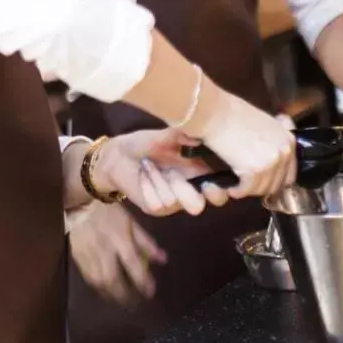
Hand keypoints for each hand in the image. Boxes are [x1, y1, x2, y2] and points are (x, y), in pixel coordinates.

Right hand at [70, 201, 165, 305]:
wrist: (81, 204)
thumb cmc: (110, 211)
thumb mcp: (132, 222)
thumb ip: (146, 242)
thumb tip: (163, 260)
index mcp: (120, 239)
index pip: (134, 265)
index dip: (143, 281)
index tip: (151, 292)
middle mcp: (105, 250)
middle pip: (114, 279)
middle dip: (125, 295)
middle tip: (134, 304)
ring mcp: (89, 255)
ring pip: (100, 282)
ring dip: (112, 295)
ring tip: (121, 301)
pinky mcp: (78, 257)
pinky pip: (89, 278)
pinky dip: (98, 288)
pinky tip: (105, 291)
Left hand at [91, 128, 230, 216]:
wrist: (117, 154)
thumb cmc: (146, 143)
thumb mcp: (167, 135)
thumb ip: (186, 135)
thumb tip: (203, 135)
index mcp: (198, 171)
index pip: (221, 186)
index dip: (224, 189)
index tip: (214, 182)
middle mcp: (188, 189)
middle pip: (202, 205)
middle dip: (196, 195)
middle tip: (184, 178)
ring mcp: (172, 201)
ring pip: (176, 200)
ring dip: (161, 179)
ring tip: (149, 163)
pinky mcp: (155, 208)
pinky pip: (158, 202)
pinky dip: (149, 184)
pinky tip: (143, 173)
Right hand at [192, 79, 296, 198]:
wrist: (216, 113)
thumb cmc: (233, 114)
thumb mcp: (264, 124)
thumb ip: (274, 141)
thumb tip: (274, 156)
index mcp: (288, 140)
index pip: (289, 173)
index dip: (275, 180)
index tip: (263, 182)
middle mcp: (284, 152)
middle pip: (277, 184)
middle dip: (261, 186)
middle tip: (247, 184)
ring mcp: (271, 162)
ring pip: (262, 189)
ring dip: (249, 190)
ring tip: (237, 185)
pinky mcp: (255, 171)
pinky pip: (247, 190)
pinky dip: (238, 192)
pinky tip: (231, 188)